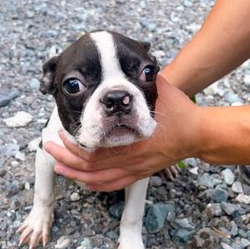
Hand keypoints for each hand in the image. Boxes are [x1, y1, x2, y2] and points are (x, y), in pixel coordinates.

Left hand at [44, 74, 201, 190]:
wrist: (199, 135)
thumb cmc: (181, 114)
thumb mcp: (162, 92)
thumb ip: (142, 80)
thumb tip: (131, 63)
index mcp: (134, 143)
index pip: (95, 151)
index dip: (74, 144)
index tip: (61, 132)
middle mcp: (132, 160)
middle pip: (90, 168)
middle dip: (66, 159)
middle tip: (50, 148)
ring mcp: (136, 170)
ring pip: (98, 180)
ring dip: (75, 174)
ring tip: (58, 166)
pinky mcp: (140, 174)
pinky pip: (112, 185)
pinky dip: (95, 184)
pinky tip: (83, 181)